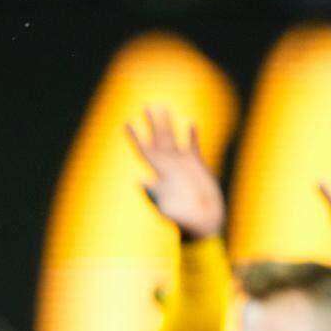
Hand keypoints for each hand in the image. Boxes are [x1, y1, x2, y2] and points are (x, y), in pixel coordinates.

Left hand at [126, 108, 224, 240]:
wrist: (203, 224)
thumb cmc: (183, 221)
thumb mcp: (167, 208)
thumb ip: (154, 194)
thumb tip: (140, 181)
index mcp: (160, 174)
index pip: (145, 152)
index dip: (137, 138)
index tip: (128, 123)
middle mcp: (169, 167)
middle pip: (158, 140)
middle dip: (153, 123)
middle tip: (148, 105)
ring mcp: (182, 165)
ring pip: (173, 139)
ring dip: (168, 124)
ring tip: (163, 106)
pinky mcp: (197, 166)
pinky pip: (192, 146)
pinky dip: (191, 135)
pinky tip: (190, 122)